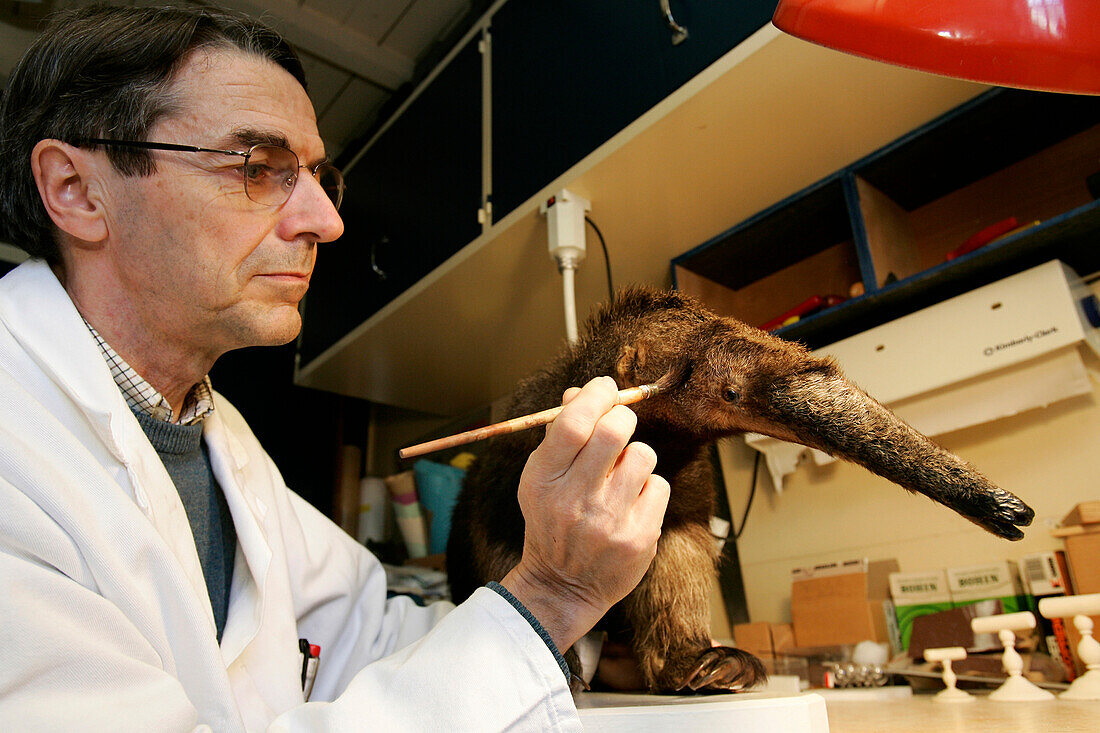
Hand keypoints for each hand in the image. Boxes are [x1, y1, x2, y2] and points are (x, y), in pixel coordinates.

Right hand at [500, 376, 669, 652]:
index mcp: (543, 479)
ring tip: (622, 477)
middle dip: (622, 418)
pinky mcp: (638, 537)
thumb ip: (559, 435)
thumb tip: (580, 391)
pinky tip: (632, 506)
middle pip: (614, 431)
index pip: (573, 424)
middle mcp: (574, 500)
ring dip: (636, 457)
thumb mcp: (542, 479)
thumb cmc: (552, 521)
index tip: (605, 387)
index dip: (595, 395)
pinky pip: (658, 486)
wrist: (563, 586)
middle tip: (619, 425)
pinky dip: (649, 489)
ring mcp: (609, 521)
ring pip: (643, 455)